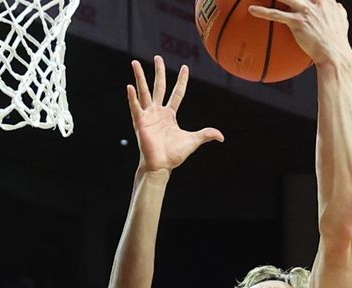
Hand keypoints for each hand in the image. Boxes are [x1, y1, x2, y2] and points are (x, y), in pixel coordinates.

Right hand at [128, 56, 223, 173]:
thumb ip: (205, 135)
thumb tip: (221, 137)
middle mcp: (158, 112)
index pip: (177, 93)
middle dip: (159, 72)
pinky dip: (132, 98)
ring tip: (135, 63)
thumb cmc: (174, 155)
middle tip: (158, 57)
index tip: (185, 67)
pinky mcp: (140, 122)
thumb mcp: (192, 141)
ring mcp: (148, 116)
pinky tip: (130, 87)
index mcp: (170, 115)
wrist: (161, 165)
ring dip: (139, 77)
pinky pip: (135, 107)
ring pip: (144, 92)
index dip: (182, 81)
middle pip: (159, 87)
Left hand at [248, 0, 351, 69]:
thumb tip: (336, 6)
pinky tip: (251, 10)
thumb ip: (337, 10)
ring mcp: (306, 10)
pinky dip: (262, 11)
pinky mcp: (297, 22)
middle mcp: (316, 1)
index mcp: (325, 0)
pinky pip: (276, 14)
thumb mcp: (342, 20)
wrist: (334, 54)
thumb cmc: (338, 40)